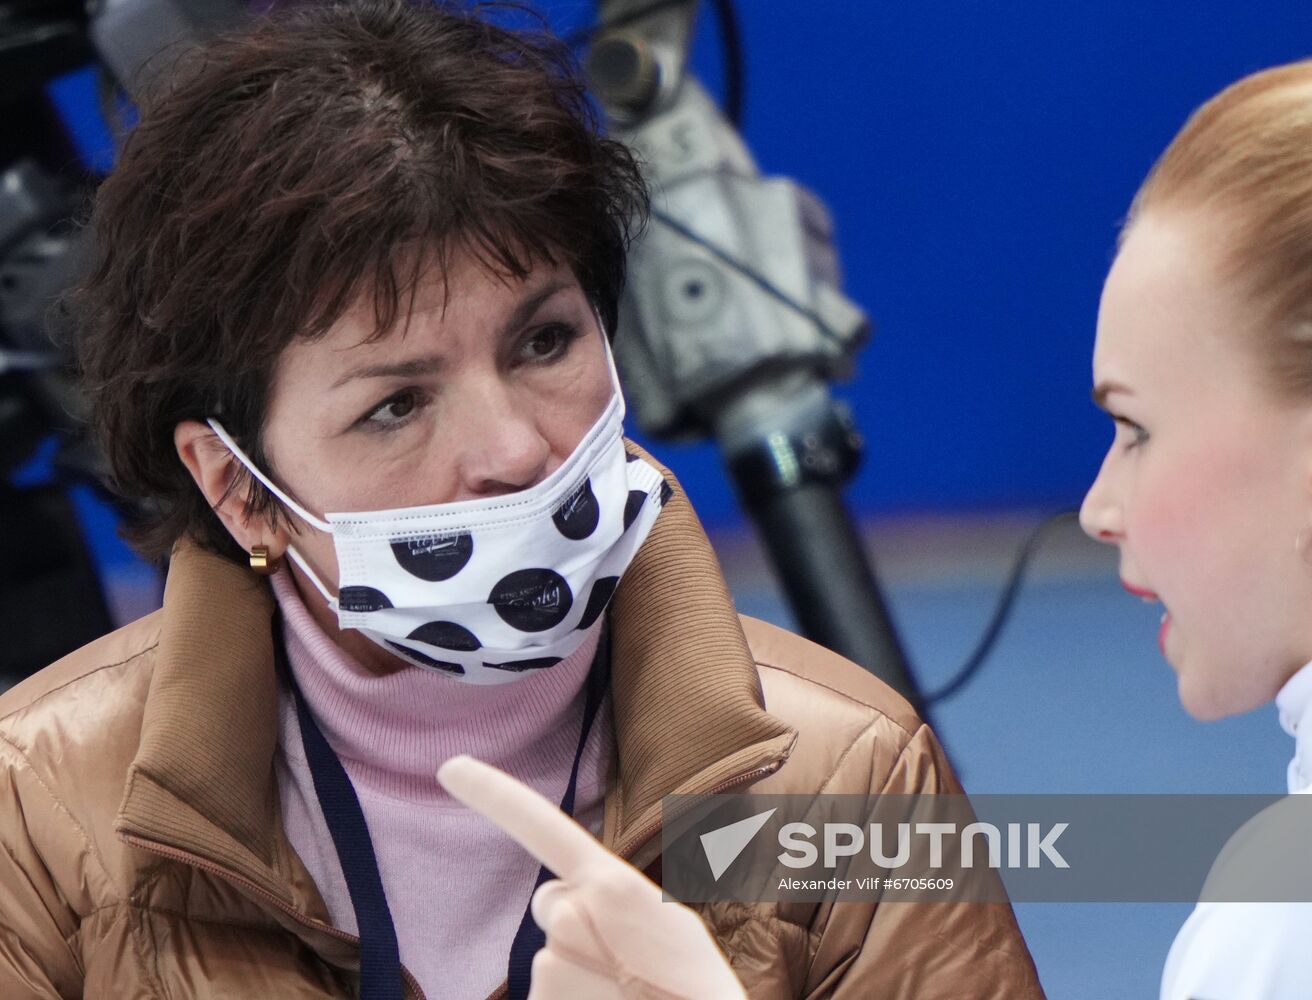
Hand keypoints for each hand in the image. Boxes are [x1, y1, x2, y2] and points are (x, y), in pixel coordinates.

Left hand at [436, 755, 746, 999]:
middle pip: (553, 905)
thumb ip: (610, 898)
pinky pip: (548, 996)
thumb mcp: (669, 927)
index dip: (493, 794)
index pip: (540, 826)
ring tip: (628, 996)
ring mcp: (550, 965)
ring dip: (583, 977)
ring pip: (553, 959)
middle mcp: (570, 916)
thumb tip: (559, 901)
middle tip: (630, 966)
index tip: (450, 769)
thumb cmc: (694, 992)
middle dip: (578, 927)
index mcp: (611, 883)